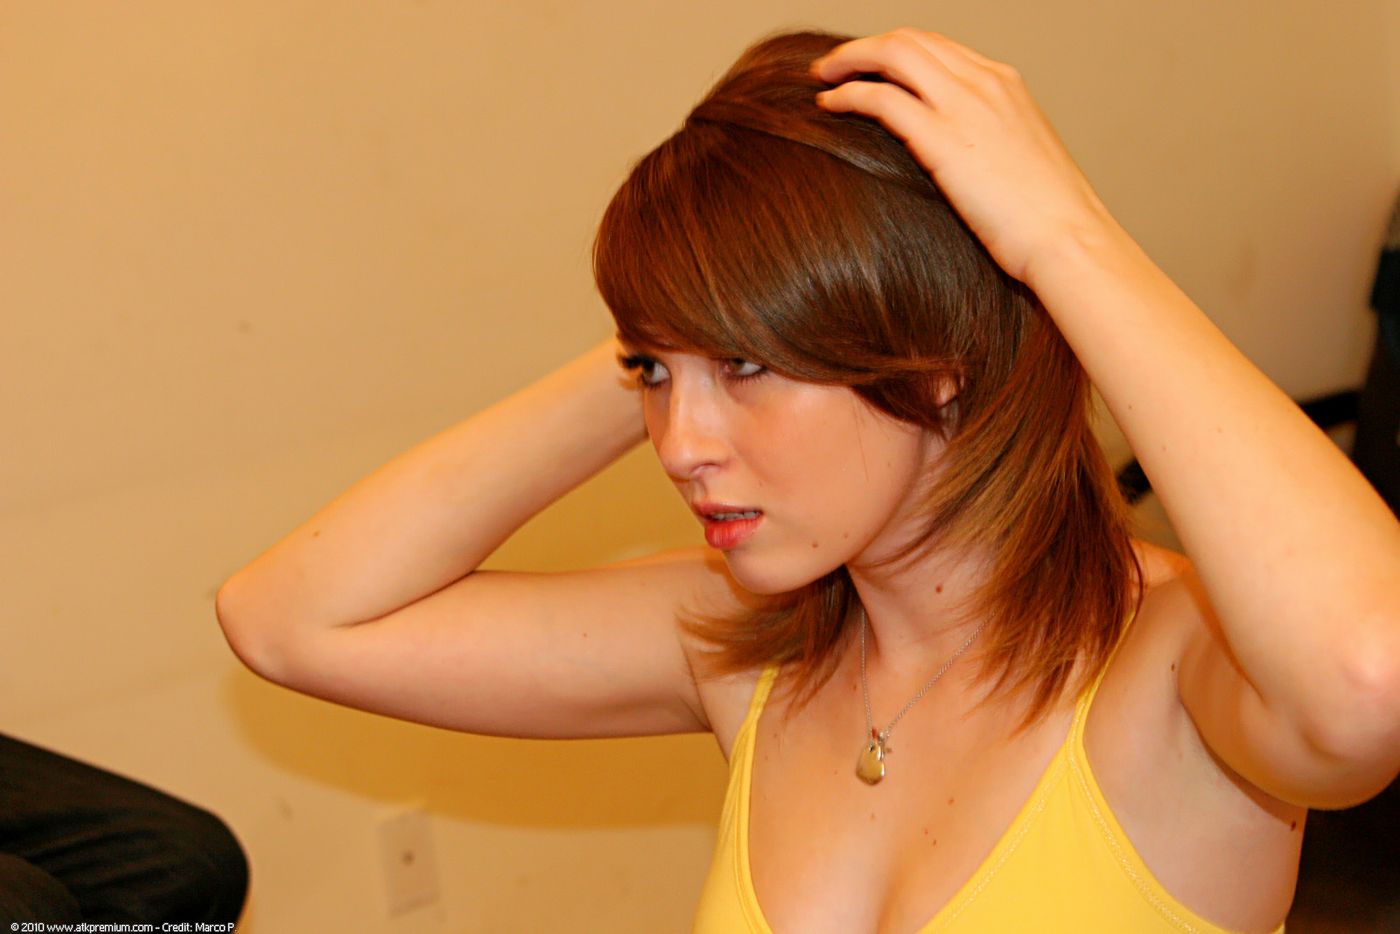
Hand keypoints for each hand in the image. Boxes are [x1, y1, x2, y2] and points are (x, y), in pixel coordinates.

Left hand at [811, 28, 1118, 285]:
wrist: (1068, 239)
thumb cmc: (1049, 219)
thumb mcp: (1021, 163)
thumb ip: (987, 145)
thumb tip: (961, 160)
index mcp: (1006, 85)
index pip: (941, 47)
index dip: (899, 51)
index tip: (872, 66)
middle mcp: (984, 83)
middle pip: (911, 39)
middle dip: (866, 46)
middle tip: (835, 65)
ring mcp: (964, 106)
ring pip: (893, 54)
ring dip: (850, 59)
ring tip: (823, 76)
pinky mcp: (942, 138)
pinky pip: (881, 98)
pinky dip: (849, 94)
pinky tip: (829, 104)